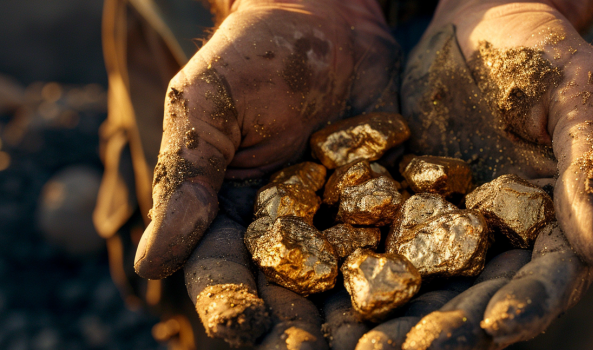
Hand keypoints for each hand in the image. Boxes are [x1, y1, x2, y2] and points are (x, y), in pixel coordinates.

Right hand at [131, 0, 398, 346]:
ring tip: (377, 346)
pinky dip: (414, 271)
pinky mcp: (391, 204)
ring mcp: (342, 221)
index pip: (222, 270)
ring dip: (359, 318)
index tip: (243, 328)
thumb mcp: (208, 106)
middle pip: (289, 292)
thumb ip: (186, 178)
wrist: (329, 16)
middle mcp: (287, 231)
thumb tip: (151, 263)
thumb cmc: (253, 53)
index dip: (230, 302)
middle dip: (300, 329)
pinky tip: (429, 295)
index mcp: (230, 214)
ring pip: (347, 281)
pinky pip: (402, 242)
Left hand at [355, 0, 592, 347]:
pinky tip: (331, 304)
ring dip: (401, 323)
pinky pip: (384, 252)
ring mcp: (454, 230)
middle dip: (451, 329)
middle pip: (481, 297)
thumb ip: (592, 165)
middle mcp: (506, 238)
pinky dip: (362, 281)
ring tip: (365, 349)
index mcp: (559, 220)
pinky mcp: (408, 213)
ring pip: (429, 289)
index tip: (495, 326)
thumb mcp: (577, 93)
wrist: (473, 21)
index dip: (524, 305)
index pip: (546, 277)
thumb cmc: (539, 49)